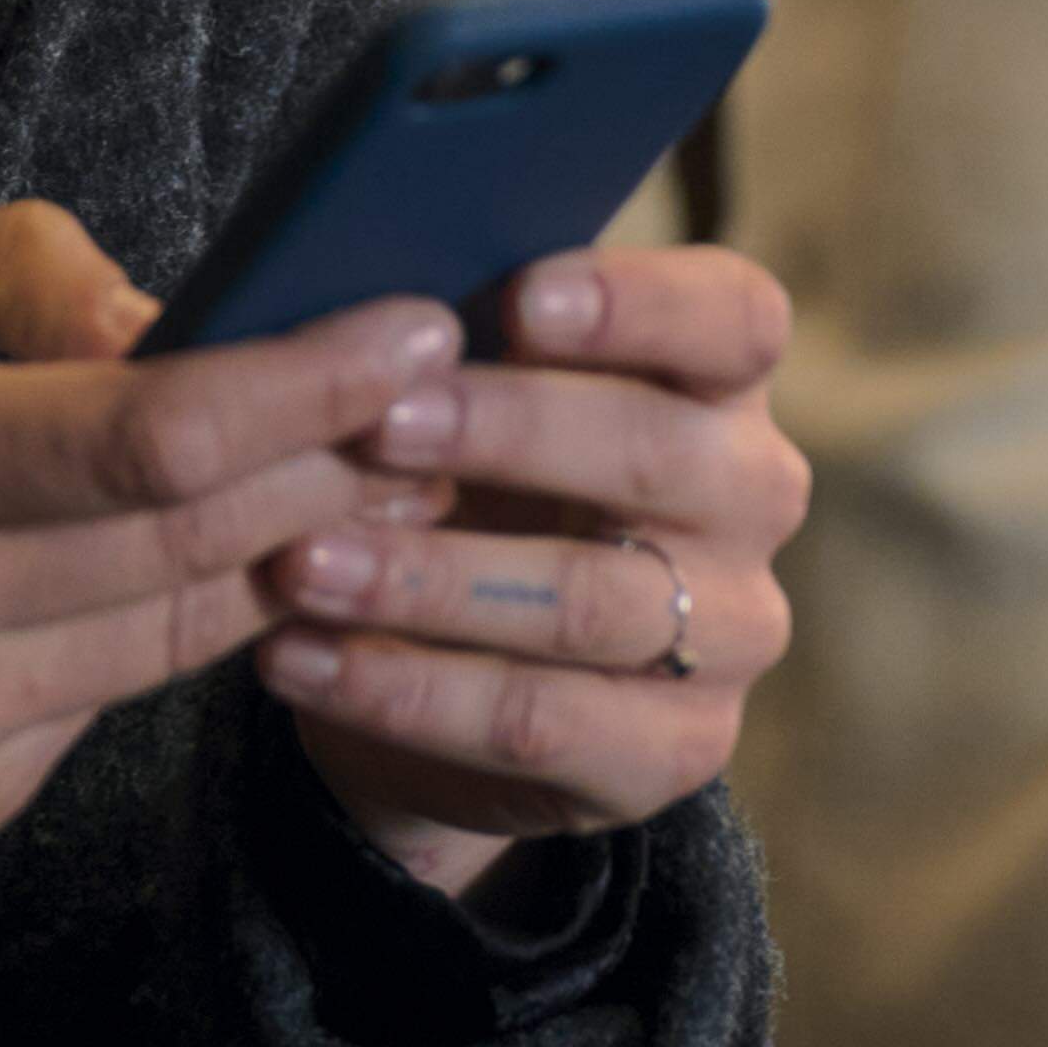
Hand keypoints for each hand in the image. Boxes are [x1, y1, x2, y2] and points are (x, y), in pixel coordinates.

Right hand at [0, 205, 454, 975]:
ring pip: (187, 628)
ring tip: (401, 471)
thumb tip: (168, 307)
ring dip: (311, 548)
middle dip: (350, 460)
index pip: (147, 429)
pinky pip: (117, 701)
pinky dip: (198, 627)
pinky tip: (262, 564)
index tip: (415, 327)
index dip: (307, 381)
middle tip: (457, 395)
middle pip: (201, 534)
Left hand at [260, 246, 805, 893]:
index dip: (638, 302)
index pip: (734, 318)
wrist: (443, 670)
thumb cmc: (458, 478)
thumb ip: (445, 342)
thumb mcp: (459, 395)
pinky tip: (296, 658)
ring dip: (431, 582)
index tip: (520, 297)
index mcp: (718, 377)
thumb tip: (355, 303)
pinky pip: (538, 723)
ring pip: (589, 600)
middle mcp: (751, 494)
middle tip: (375, 427)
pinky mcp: (678, 749)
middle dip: (504, 434)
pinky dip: (404, 693)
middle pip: (656, 452)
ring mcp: (730, 630)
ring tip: (302, 565)